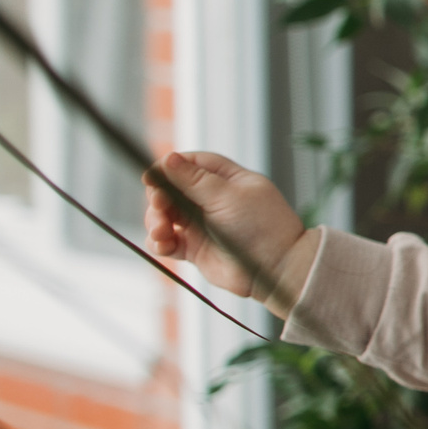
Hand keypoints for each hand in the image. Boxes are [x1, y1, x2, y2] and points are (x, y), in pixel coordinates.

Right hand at [145, 150, 315, 315]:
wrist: (275, 270)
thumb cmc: (264, 228)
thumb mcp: (229, 197)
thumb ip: (196, 180)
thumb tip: (169, 158)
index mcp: (226, 180)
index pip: (191, 164)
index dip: (169, 167)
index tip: (152, 175)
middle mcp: (211, 200)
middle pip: (170, 189)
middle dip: (159, 197)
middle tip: (160, 206)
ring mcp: (201, 224)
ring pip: (164, 215)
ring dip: (155, 221)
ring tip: (163, 231)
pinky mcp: (194, 248)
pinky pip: (166, 241)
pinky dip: (159, 242)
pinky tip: (164, 245)